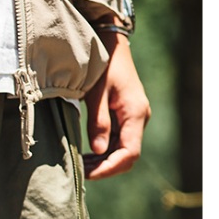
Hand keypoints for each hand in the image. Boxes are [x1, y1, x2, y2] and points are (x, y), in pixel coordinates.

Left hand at [82, 33, 150, 179]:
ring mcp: (133, 118)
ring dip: (103, 161)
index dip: (110, 167)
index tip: (89, 174)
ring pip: (122, 150)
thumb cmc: (103, 65)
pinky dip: (103, 151)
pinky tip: (86, 154)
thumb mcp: (97, 92)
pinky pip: (118, 140)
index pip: (129, 152)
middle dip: (105, 168)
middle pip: (127, 155)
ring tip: (80, 165)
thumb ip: (99, 121)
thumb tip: (99, 150)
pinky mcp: (125, 116)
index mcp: (135, 113)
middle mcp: (139, 118)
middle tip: (79, 172)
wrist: (111, 44)